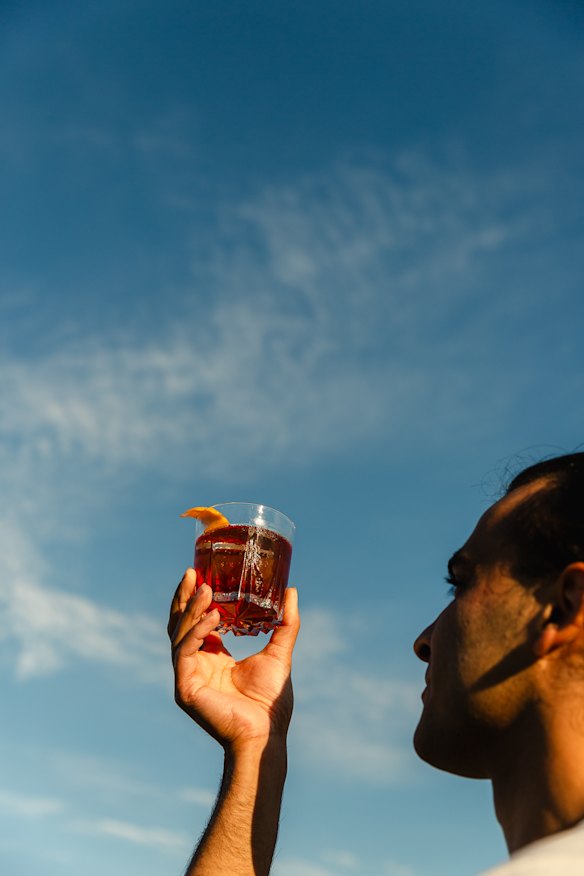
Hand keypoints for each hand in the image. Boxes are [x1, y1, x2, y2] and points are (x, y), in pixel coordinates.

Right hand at [168, 570, 299, 751]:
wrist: (266, 734)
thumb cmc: (271, 701)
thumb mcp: (280, 652)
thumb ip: (285, 623)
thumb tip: (291, 590)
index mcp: (213, 657)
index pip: (196, 621)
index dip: (195, 598)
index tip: (200, 572)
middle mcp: (196, 665)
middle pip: (180, 624)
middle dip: (184, 597)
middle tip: (192, 572)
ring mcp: (187, 677)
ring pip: (179, 634)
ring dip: (191, 610)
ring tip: (207, 589)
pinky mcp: (185, 687)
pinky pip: (185, 652)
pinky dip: (197, 632)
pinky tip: (212, 617)